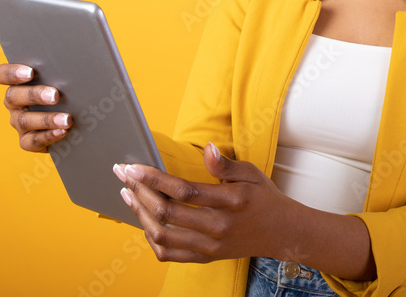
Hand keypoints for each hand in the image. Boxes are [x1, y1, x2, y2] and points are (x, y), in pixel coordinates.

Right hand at [0, 63, 71, 151]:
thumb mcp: (64, 78)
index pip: (1, 74)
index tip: (30, 72)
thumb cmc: (69, 91)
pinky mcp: (27, 141)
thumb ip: (63, 68)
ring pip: (25, 120)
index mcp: (18, 82)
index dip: (10, 73)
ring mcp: (19, 122)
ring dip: (47, 119)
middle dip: (34, 95)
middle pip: (13, 96)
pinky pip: (33, 140)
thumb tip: (77, 60)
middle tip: (55, 95)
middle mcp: (14, 102)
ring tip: (66, 119)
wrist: (74, 123)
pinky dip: (48, 136)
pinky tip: (63, 131)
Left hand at [114, 143, 298, 263]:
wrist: (282, 233)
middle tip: (123, 175)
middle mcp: (218, 227)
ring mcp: (210, 246)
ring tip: (128, 195)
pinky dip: (151, 238)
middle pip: (167, 212)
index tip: (134, 167)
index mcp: (231, 202)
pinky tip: (144, 221)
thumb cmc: (264, 198)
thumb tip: (208, 148)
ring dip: (140, 214)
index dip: (155, 179)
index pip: (184, 191)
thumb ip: (225, 164)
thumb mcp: (251, 173)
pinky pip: (169, 254)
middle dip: (139, 191)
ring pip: (162, 235)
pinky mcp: (205, 258)